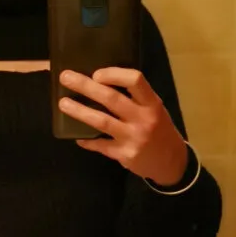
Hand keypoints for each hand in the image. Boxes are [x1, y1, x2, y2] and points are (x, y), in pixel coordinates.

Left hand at [58, 67, 188, 185]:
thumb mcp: (154, 109)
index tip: (96, 73)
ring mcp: (134, 138)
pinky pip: (101, 145)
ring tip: (63, 104)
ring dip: (80, 111)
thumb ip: (134, 98)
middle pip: (112, 99)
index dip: (114, 74)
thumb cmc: (159, 129)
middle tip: (65, 78)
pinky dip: (87, 140)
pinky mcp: (125, 155)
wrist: (172, 163)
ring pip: (102, 121)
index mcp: (152, 103)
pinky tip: (76, 135)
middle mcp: (143, 119)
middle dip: (86, 86)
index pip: (135, 81)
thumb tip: (99, 81)